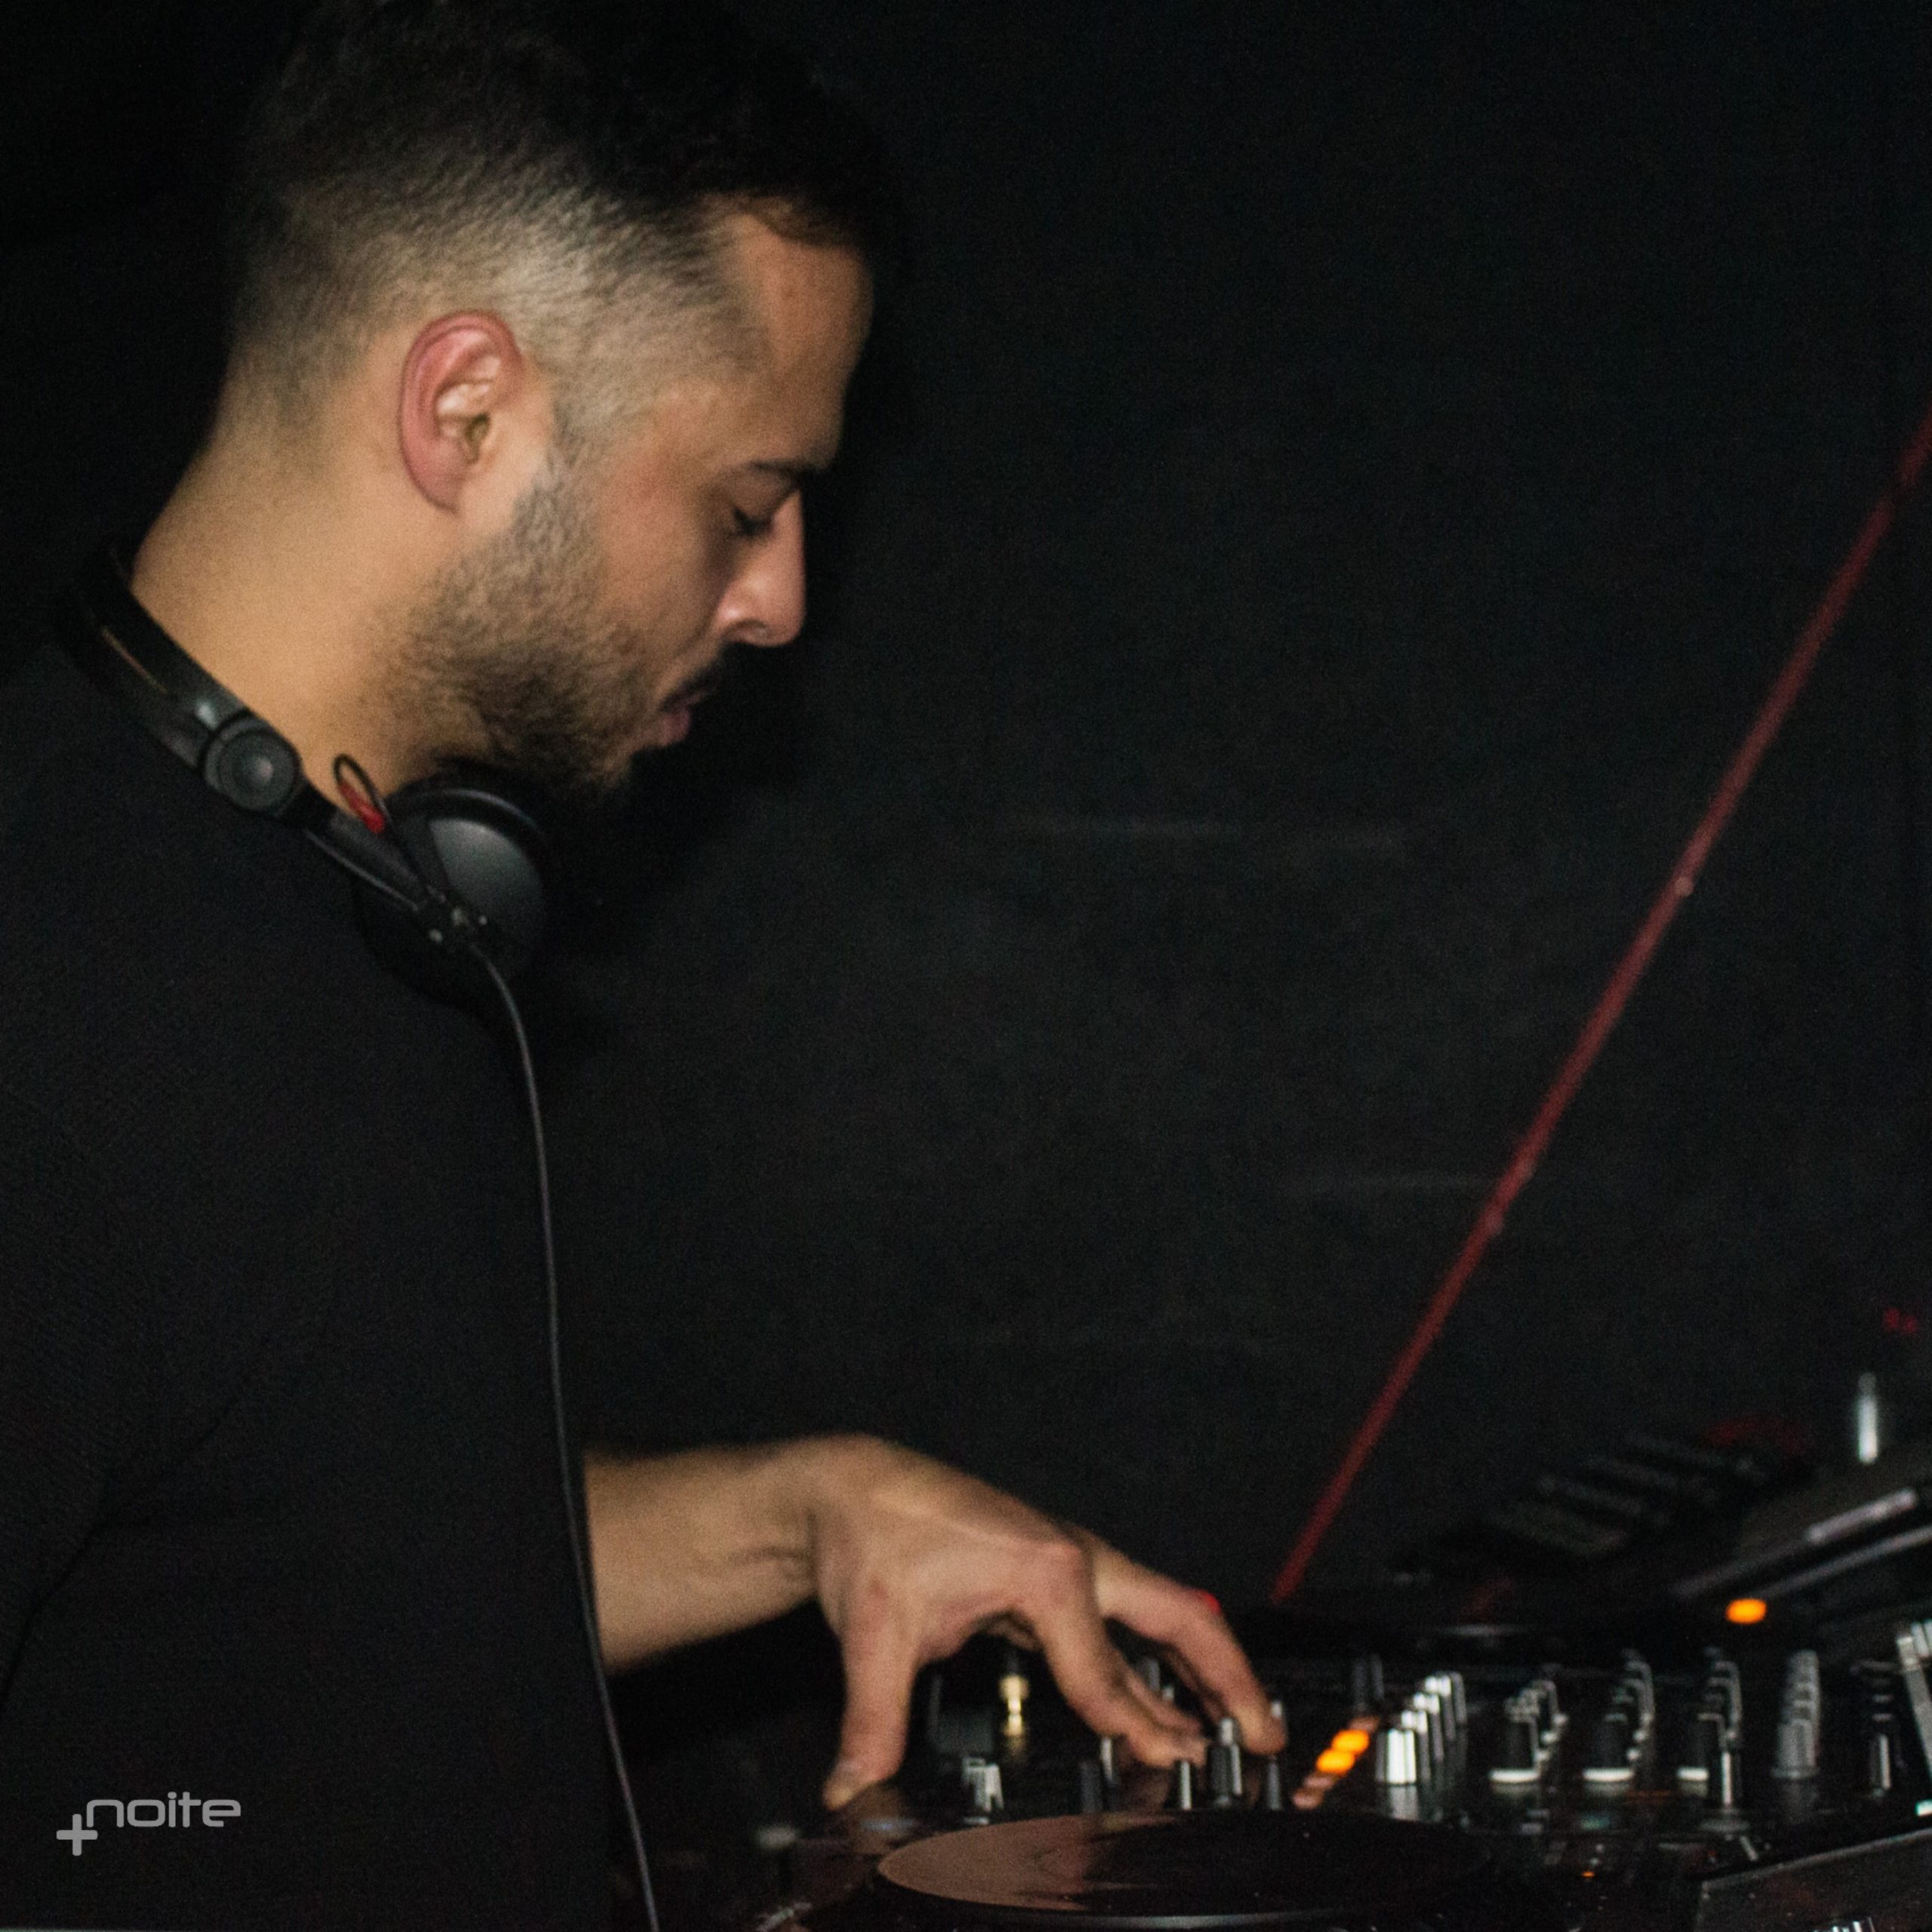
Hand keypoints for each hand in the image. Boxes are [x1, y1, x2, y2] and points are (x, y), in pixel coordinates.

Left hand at [804, 1438, 1284, 1808]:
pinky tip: (1163, 1700)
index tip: (1173, 1765)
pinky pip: (1120, 1622)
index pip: (1103, 1672)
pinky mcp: (1051, 1573)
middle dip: (1227, 1679)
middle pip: (1176, 1621)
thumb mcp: (878, 1634)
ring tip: (1241, 1723)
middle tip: (1268, 1735)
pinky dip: (1152, 1661)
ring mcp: (1068, 1562)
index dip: (1136, 1727)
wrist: (853, 1485)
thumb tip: (855, 1785)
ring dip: (1200, 1669)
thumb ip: (876, 1720)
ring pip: (1156, 1618)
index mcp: (1047, 1569)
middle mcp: (1073, 1559)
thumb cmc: (873, 1535)